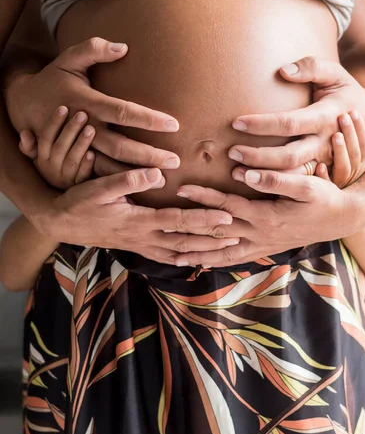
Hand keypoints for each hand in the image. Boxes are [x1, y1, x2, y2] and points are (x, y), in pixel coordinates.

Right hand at [7, 37, 180, 175]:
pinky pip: (97, 174)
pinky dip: (117, 181)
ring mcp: (77, 146)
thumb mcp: (69, 59)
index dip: (148, 119)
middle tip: (176, 162)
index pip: (123, 112)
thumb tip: (123, 47)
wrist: (22, 103)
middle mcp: (84, 127)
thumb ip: (93, 49)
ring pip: (110, 166)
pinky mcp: (72, 158)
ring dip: (136, 174)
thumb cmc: (53, 79)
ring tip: (163, 180)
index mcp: (87, 102)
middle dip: (149, 156)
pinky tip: (139, 187)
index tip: (174, 125)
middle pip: (121, 147)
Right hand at [19, 106, 97, 188]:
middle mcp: (52, 169)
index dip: (54, 123)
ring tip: (91, 129)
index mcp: (42, 159)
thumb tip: (24, 133)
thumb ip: (31, 147)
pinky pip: (82, 176)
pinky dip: (87, 165)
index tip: (63, 108)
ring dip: (81, 144)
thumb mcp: (40, 160)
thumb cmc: (55, 169)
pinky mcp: (80, 187)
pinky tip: (93, 154)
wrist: (65, 199)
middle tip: (82, 114)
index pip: (46, 138)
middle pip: (60, 147)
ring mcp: (66, 179)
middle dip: (71, 129)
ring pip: (72, 160)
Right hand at [33, 169, 238, 261]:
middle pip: (184, 241)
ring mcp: (138, 244)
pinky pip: (162, 257)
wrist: (60, 222)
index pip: (177, 221)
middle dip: (211, 239)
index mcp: (138, 220)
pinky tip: (192, 259)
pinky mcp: (134, 246)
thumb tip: (158, 174)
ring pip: (176, 253)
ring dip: (201, 252)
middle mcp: (142, 237)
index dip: (203, 219)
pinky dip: (180, 259)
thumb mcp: (100, 187)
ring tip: (224, 251)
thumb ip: (128, 179)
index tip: (227, 216)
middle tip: (236, 237)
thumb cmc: (79, 202)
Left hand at [172, 174, 363, 267]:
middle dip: (190, 230)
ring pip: (222, 252)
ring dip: (197, 254)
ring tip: (172, 257)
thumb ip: (275, 180)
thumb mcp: (305, 186)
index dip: (204, 197)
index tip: (181, 188)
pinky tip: (200, 264)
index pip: (227, 206)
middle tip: (163, 227)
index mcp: (266, 217)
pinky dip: (215, 262)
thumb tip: (245, 174)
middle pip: (217, 233)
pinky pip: (234, 259)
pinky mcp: (263, 250)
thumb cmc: (323, 198)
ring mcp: (260, 246)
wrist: (340, 219)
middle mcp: (259, 235)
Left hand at [228, 57, 364, 174]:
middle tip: (231, 153)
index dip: (262, 124)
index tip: (236, 123)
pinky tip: (252, 185)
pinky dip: (275, 187)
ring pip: (292, 175)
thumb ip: (311, 67)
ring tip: (235, 173)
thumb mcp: (334, 72)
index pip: (289, 123)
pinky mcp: (322, 171)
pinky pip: (297, 183)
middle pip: (288, 156)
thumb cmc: (343, 90)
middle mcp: (325, 142)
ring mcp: (325, 160)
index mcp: (326, 116)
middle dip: (258, 156)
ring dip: (263, 177)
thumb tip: (283, 71)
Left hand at [316, 111, 364, 187]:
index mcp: (362, 164)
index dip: (360, 128)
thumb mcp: (357, 159)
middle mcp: (353, 174)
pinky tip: (320, 165)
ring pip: (344, 168)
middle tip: (343, 116)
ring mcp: (340, 184)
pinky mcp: (324, 193)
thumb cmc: (340, 171)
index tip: (353, 112)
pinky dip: (324, 175)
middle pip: (356, 154)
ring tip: (335, 136)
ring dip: (340, 151)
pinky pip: (326, 185)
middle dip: (350, 133)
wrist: (324, 201)